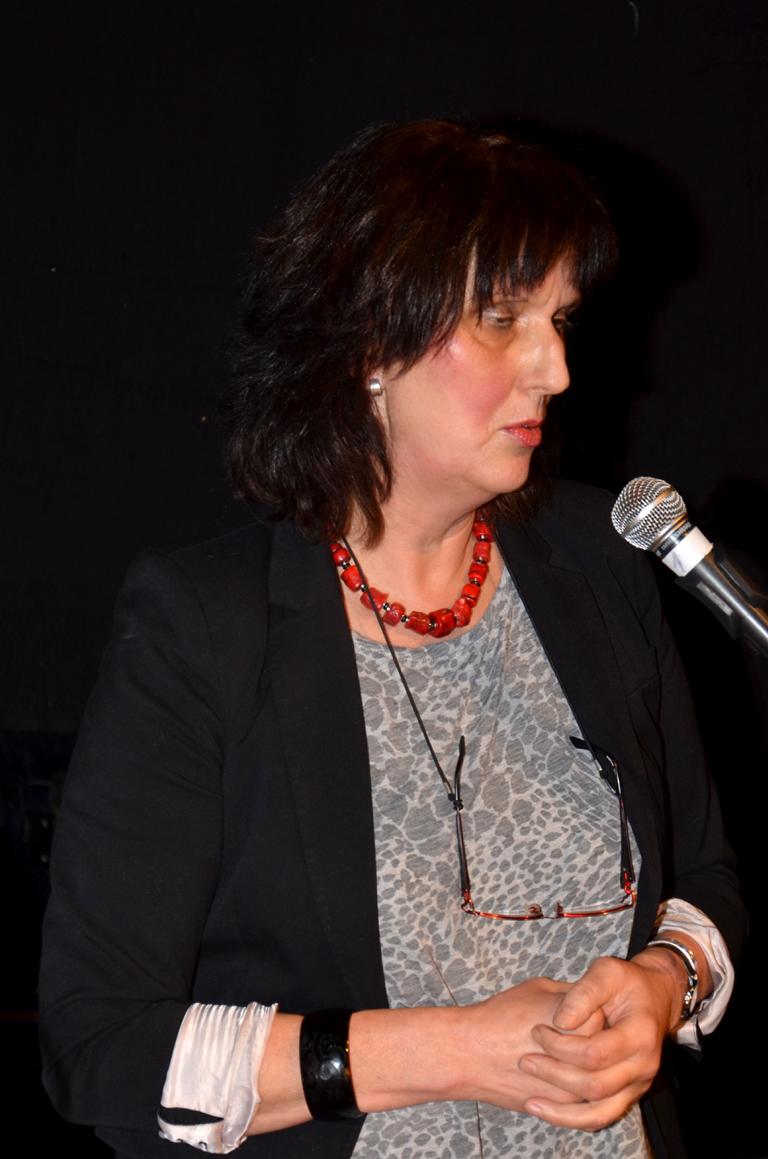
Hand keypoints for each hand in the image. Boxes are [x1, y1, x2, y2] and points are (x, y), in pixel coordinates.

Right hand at [457, 977, 604, 1113]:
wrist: (471, 1053)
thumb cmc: (502, 1015)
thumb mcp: (539, 988)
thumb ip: (572, 993)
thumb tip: (590, 998)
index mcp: (582, 1022)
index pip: (605, 1016)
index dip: (590, 1010)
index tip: (573, 1011)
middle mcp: (585, 1057)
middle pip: (605, 1049)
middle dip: (589, 1040)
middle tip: (569, 1032)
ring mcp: (576, 1086)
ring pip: (595, 1076)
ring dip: (583, 1065)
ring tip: (560, 1051)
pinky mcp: (562, 1106)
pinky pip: (580, 1097)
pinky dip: (571, 1084)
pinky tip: (552, 1070)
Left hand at [517, 952, 682, 1129]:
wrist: (656, 997)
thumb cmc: (626, 982)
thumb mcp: (607, 972)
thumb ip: (583, 993)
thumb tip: (560, 1021)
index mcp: (640, 1034)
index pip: (595, 1052)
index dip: (560, 1045)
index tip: (536, 1029)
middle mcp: (643, 1066)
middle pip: (596, 1086)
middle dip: (555, 1075)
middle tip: (525, 1061)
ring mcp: (638, 1084)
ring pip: (600, 1113)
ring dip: (563, 1112)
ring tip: (531, 1104)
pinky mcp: (628, 1094)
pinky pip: (601, 1116)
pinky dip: (573, 1119)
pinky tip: (547, 1110)